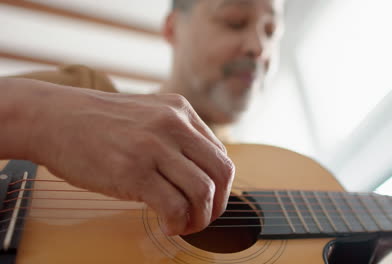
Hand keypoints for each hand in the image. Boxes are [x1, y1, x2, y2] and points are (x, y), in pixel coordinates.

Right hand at [3, 78, 234, 235]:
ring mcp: (153, 146)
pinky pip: (174, 206)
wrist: (52, 118)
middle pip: (221, 172)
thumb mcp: (147, 114)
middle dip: (219, 204)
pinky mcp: (133, 171)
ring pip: (203, 191)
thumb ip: (175, 135)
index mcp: (180, 110)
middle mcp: (173, 124)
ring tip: (186, 225)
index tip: (208, 201)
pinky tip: (168, 226)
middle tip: (205, 218)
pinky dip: (178, 223)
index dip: (219, 185)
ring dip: (201, 218)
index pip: (220, 154)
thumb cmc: (97, 122)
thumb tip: (199, 173)